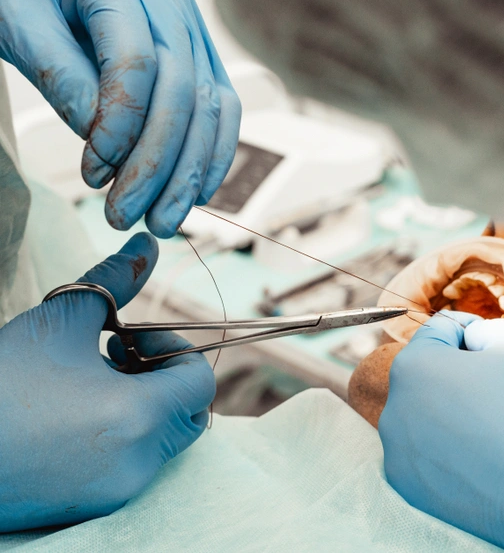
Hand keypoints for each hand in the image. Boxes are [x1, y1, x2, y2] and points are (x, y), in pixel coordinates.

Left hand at [0, 0, 240, 236]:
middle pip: (183, 90)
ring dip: (190, 170)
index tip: (93, 171)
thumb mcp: (17, 20)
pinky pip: (225, 107)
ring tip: (162, 218)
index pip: (137, 60)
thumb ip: (57, 73)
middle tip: (126, 215)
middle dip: (157, 162)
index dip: (121, 123)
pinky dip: (214, 154)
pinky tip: (195, 193)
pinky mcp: (205, 53)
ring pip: (212, 105)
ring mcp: (194, 25)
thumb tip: (97, 136)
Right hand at [0, 233, 215, 531]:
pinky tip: (70, 414)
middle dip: (162, 377)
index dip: (173, 349)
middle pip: (188, 413)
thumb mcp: (58, 321)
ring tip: (86, 382)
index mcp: (140, 417)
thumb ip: (114, 281)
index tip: (129, 337)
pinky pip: (130, 464)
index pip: (200, 382)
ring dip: (142, 404)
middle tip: (113, 356)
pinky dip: (119, 434)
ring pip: (161, 440)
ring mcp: (117, 489)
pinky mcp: (91, 505)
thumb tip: (148, 244)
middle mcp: (139, 462)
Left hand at [379, 313, 503, 551]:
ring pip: (427, 416)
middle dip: (458, 375)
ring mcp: (400, 456)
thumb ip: (485, 331)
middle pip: (427, 376)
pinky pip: (428, 454)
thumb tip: (470, 342)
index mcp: (415, 366)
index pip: (438, 332)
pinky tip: (486, 455)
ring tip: (495, 425)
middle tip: (500, 389)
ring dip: (453, 412)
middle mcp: (395, 410)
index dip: (472, 332)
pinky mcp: (412, 490)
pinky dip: (451, 449)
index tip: (497, 348)